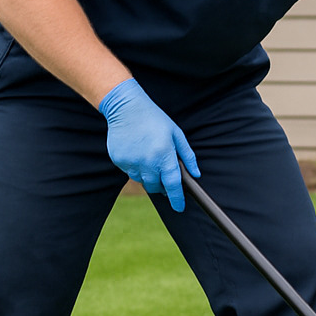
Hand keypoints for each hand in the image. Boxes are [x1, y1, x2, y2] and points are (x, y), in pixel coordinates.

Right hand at [98, 79, 199, 211]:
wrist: (126, 108)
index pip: (173, 184)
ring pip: (141, 181)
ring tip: (149, 157)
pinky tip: (137, 152)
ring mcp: (131, 162)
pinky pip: (129, 172)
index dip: (177, 199)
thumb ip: (187, 156)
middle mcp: (147, 162)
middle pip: (155, 187)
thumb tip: (195, 174)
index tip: (179, 207)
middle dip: (161, 186)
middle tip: (164, 176)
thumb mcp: (176, 134)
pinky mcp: (119, 160)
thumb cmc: (155, 120)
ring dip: (148, 176)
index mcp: (164, 155)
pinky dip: (135, 167)